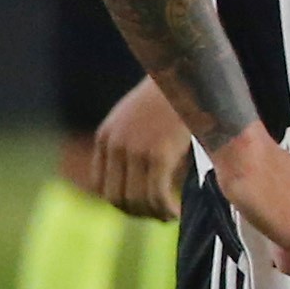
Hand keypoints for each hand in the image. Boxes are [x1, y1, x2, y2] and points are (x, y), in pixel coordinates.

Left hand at [92, 77, 191, 219]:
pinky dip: (166, 208)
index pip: (103, 186)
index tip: (143, 208)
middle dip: (138, 212)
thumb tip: (146, 162)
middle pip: (117, 197)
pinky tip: (177, 211)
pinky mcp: (158, 155)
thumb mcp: (140, 114)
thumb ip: (134, 137)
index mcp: (106, 138)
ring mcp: (135, 151)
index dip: (122, 203)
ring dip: (153, 213)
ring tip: (170, 216)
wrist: (186, 71)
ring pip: (137, 199)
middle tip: (159, 216)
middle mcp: (115, 147)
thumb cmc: (171, 91)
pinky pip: (157, 193)